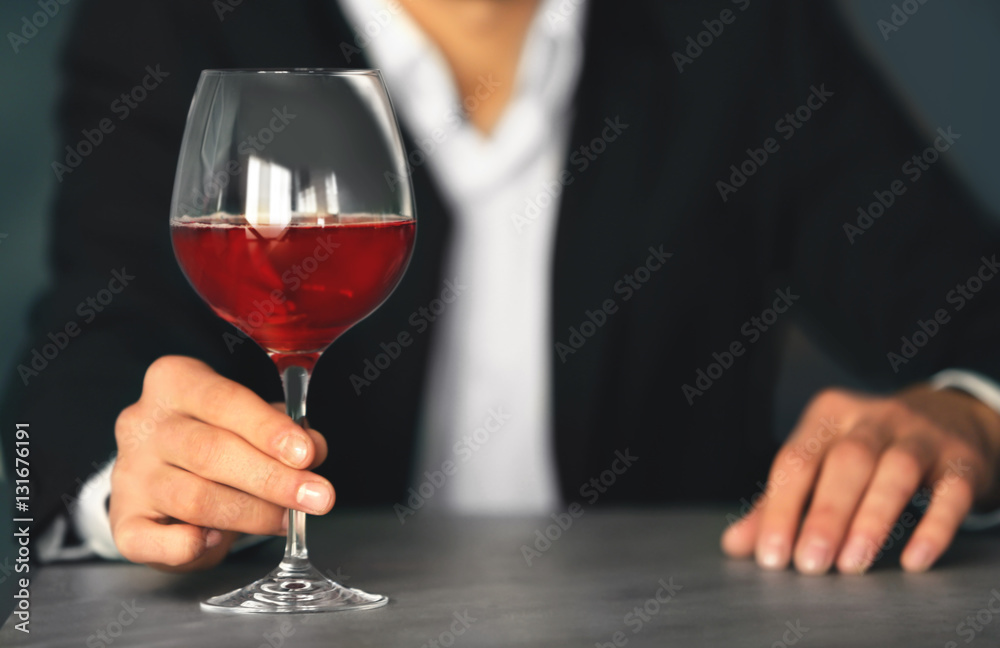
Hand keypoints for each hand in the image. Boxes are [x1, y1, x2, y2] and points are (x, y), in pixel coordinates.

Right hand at [110, 356, 330, 570]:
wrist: (162, 469)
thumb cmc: (215, 436)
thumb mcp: (251, 420)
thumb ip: (282, 432)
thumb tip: (313, 449)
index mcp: (175, 382)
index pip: (223, 400)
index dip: (268, 429)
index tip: (307, 454)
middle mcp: (144, 423)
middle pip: (210, 451)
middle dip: (272, 478)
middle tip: (316, 498)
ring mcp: (129, 473)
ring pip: (193, 497)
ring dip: (250, 514)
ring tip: (287, 520)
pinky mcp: (123, 519)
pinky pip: (148, 540)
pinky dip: (183, 546)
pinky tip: (213, 541)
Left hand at [721, 385, 999, 573]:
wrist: (947, 419)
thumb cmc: (867, 451)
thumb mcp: (821, 462)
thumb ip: (778, 503)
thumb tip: (735, 544)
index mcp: (827, 416)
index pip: (795, 460)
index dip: (779, 509)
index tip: (770, 556)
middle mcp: (872, 418)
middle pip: (844, 463)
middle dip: (824, 516)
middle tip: (810, 565)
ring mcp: (920, 436)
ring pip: (895, 471)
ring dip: (872, 520)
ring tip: (851, 564)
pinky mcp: (961, 461)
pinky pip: (950, 493)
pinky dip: (933, 527)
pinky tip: (914, 560)